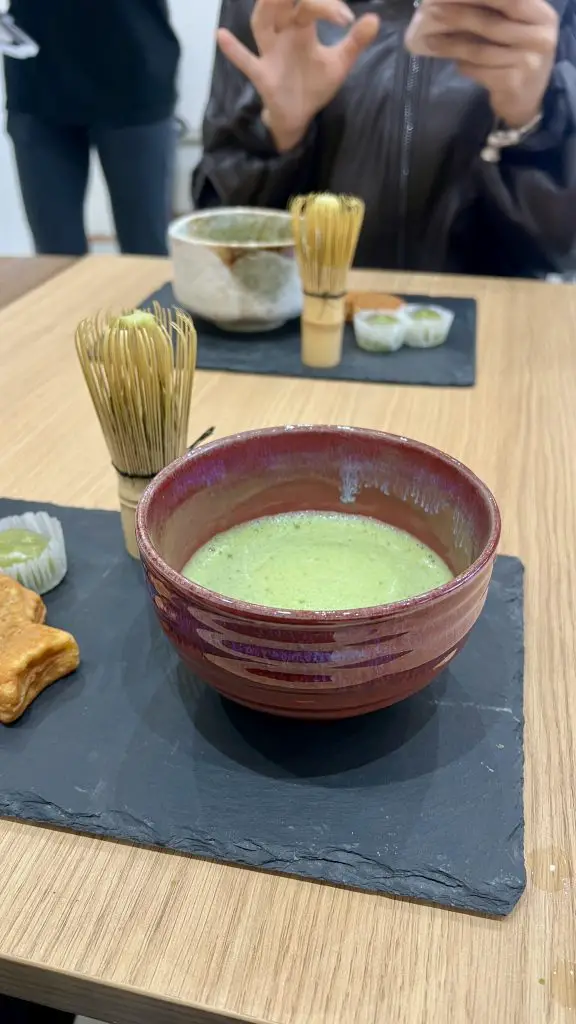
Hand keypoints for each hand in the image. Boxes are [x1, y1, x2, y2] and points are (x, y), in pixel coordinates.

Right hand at [217, 0, 379, 150]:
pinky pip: (246, 61)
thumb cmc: (315, 84)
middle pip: (281, 3)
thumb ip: (355, 42)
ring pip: (261, 23)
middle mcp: (282, 33)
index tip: (347, 19)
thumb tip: (375, 19)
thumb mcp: (340, 63)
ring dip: (265, 8)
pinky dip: (234, 51)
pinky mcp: (262, 75)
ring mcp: (269, 53)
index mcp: (301, 27)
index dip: (327, 5)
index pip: (309, 4)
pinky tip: (222, 36)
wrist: (301, 116)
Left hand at [405, 0, 557, 128]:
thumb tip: (452, 3)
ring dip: (451, 44)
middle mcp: (539, 38)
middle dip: (459, 15)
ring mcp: (527, 63)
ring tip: (430, 40)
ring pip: (480, 50)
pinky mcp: (512, 83)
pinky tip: (454, 62)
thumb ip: (495, 14)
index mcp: (541, 17)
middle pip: (491, 23)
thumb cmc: (518, 56)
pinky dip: (462, 65)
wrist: (528, 100)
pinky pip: (478, 70)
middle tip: (432, 10)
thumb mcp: (516, 30)